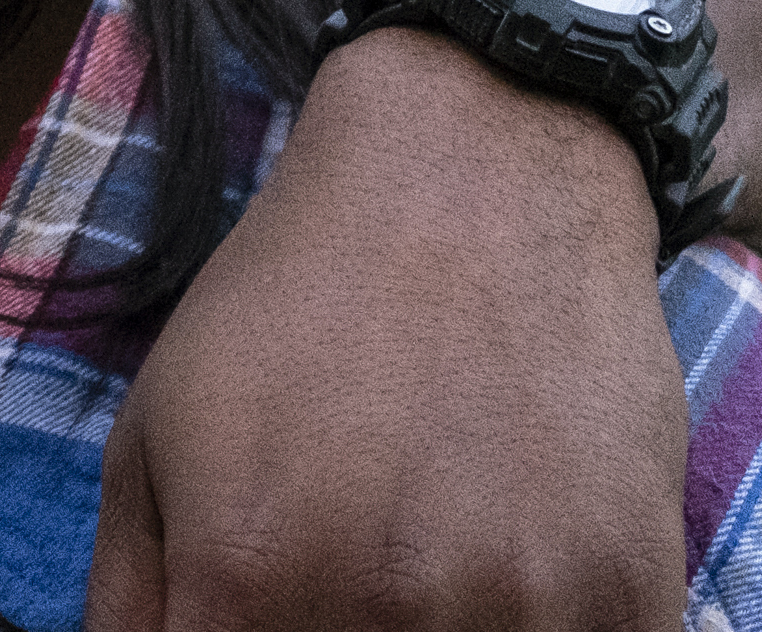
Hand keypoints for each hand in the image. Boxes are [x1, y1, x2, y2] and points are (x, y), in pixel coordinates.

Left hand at [85, 27, 690, 630]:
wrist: (476, 173)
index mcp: (249, 573)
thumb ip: (129, 597)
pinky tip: (510, 579)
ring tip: (421, 559)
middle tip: (330, 575)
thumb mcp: (153, 432)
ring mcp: (522, 605)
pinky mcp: (632, 588)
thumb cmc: (294, 300)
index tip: (243, 617)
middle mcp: (386, 606)